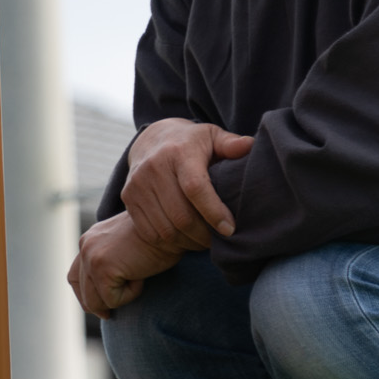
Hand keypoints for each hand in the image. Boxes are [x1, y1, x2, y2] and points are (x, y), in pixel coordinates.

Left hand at [67, 213, 179, 319]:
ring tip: (138, 280)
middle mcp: (85, 245)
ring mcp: (91, 256)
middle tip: (110, 315)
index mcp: (90, 239)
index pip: (76, 275)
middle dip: (95, 305)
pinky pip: (112, 299)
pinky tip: (142, 277)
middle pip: (79, 287)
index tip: (102, 307)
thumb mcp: (129, 248)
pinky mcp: (102, 268)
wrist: (172, 225)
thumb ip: (113, 262)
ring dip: (118, 298)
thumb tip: (106, 292)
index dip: (86, 294)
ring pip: (93, 300)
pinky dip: (130, 295)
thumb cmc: (160, 238)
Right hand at [121, 118, 253, 251]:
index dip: (213, 212)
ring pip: (165, 228)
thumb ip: (231, 144)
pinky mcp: (128, 197)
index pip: (195, 188)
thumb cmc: (190, 143)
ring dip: (188, 241)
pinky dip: (170, 241)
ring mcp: (137, 184)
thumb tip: (249, 145)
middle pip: (180, 215)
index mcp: (178, 153)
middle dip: (203, 235)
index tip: (229, 229)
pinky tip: (184, 238)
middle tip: (219, 240)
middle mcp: (153, 168)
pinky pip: (150, 231)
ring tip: (203, 240)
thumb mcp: (212, 137)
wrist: (150, 140)